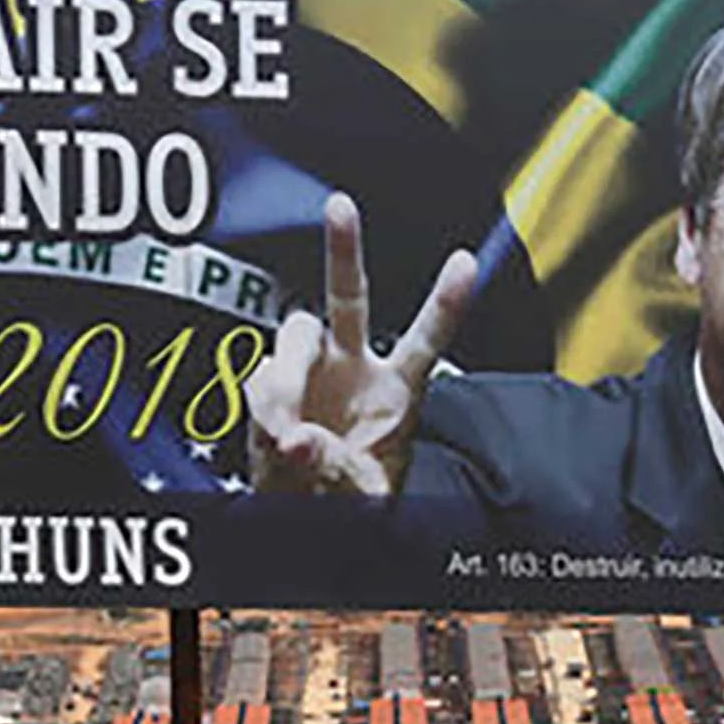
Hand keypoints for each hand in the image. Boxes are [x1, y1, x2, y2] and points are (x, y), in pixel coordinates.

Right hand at [246, 192, 476, 495]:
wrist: (302, 517)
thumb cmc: (345, 503)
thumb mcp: (360, 499)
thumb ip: (334, 467)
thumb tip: (297, 440)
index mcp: (394, 394)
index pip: (424, 340)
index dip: (445, 303)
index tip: (465, 263)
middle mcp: (350, 371)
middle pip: (347, 299)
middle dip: (344, 250)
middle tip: (340, 206)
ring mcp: (307, 376)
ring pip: (292, 337)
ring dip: (286, 380)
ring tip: (286, 432)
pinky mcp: (269, 389)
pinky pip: (258, 377)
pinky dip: (262, 405)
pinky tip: (272, 437)